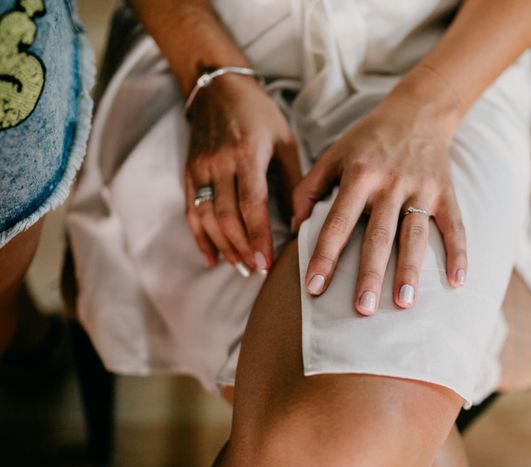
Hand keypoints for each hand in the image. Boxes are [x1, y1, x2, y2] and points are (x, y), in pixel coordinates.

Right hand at [184, 75, 300, 274]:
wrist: (219, 88)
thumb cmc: (259, 114)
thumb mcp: (285, 141)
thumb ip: (292, 182)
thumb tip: (299, 221)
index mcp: (246, 153)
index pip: (250, 204)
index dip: (258, 237)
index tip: (267, 262)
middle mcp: (219, 163)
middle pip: (226, 216)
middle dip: (242, 248)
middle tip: (258, 271)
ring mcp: (200, 168)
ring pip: (206, 218)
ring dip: (223, 247)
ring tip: (241, 268)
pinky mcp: (189, 173)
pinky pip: (192, 211)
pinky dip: (201, 237)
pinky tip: (212, 257)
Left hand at [292, 86, 466, 315]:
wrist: (417, 111)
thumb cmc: (368, 138)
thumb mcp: (333, 154)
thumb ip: (309, 188)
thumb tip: (294, 228)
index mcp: (360, 174)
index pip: (337, 222)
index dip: (325, 255)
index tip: (314, 287)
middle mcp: (391, 183)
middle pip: (378, 235)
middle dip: (369, 273)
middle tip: (362, 308)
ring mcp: (422, 188)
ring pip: (414, 235)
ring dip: (410, 270)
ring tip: (404, 303)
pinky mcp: (446, 192)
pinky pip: (454, 226)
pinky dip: (458, 253)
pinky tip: (457, 282)